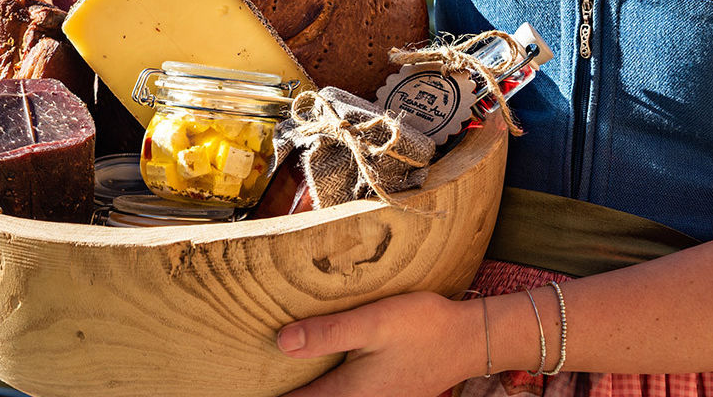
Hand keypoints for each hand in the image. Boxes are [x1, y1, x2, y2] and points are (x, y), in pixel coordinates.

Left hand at [276, 292, 483, 396]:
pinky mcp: (385, 394)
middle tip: (256, 378)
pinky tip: (319, 368)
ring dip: (308, 390)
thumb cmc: (424, 327)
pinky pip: (345, 395)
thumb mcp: (373, 322)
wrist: (471, 339)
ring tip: (281, 375)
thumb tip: (281, 342)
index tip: (241, 387)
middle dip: (288, 392)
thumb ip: (327, 333)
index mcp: (350, 393)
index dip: (271, 396)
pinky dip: (327, 387)